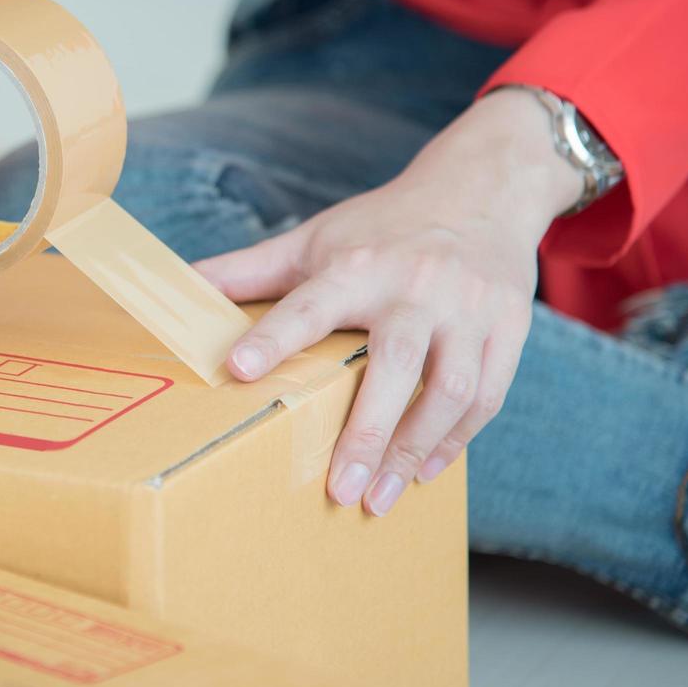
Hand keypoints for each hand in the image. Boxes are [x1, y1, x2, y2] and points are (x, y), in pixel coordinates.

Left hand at [194, 89, 583, 515]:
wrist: (480, 188)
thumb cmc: (383, 226)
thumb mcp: (314, 238)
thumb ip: (249, 269)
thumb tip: (180, 286)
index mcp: (357, 265)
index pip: (309, 305)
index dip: (273, 336)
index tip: (236, 369)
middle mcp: (416, 287)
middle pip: (395, 364)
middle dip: (366, 432)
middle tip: (336, 489)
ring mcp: (467, 310)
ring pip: (450, 390)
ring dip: (414, 450)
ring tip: (377, 497)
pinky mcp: (507, 328)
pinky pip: (486, 396)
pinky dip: (455, 440)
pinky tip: (421, 471)